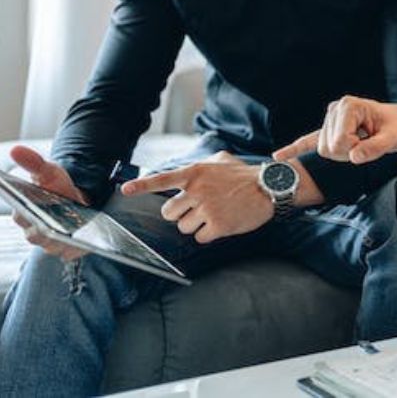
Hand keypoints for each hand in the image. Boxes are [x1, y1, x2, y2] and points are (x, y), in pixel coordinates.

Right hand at [8, 145, 88, 259]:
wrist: (79, 201)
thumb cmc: (58, 187)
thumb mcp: (48, 172)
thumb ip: (33, 162)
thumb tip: (16, 149)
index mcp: (24, 213)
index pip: (20, 216)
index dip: (25, 214)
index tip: (32, 209)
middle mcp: (33, 232)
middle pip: (35, 234)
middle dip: (44, 228)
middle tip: (53, 221)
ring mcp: (49, 243)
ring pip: (52, 246)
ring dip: (61, 240)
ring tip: (71, 232)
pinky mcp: (67, 251)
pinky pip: (69, 253)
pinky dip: (76, 248)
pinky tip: (84, 240)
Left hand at [121, 151, 274, 242]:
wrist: (269, 188)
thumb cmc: (244, 176)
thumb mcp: (220, 161)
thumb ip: (199, 167)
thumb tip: (183, 176)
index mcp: (195, 173)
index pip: (162, 180)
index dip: (141, 185)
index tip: (125, 190)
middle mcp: (197, 190)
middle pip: (169, 213)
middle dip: (180, 214)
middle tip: (197, 209)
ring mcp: (207, 209)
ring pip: (184, 227)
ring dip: (196, 225)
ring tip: (215, 214)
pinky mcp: (217, 225)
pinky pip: (200, 238)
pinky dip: (209, 234)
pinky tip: (222, 223)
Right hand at [273, 96, 396, 164]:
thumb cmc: (395, 126)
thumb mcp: (392, 137)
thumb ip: (376, 147)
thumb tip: (356, 156)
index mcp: (348, 106)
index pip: (338, 141)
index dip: (354, 148)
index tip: (369, 141)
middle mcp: (335, 109)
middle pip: (329, 147)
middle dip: (347, 153)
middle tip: (365, 143)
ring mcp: (329, 119)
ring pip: (324, 151)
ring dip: (343, 154)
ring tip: (359, 142)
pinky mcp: (327, 129)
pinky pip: (307, 141)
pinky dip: (294, 149)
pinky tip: (278, 157)